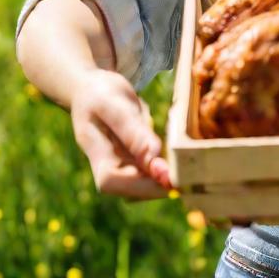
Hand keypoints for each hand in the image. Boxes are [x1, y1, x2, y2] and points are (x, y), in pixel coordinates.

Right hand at [70, 68, 173, 199]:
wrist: (92, 89)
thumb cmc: (101, 94)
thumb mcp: (115, 105)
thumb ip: (133, 132)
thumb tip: (154, 159)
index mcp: (95, 151)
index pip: (110, 181)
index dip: (139, 185)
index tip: (168, 178)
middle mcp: (105, 164)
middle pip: (129, 190)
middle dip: (157, 187)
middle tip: (187, 179)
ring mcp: (118, 164)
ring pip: (141, 184)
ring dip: (162, 181)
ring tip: (186, 171)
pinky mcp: (130, 159)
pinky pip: (147, 171)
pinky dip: (163, 169)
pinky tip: (178, 159)